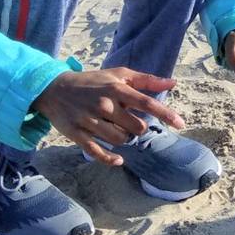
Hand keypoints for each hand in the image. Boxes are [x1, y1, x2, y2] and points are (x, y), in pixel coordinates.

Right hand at [33, 68, 185, 163]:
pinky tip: (119, 159)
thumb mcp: (118, 75)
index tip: (180, 123)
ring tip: (116, 128)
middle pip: (136, 127)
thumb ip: (145, 80)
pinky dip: (110, 158)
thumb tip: (172, 83)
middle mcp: (104, 105)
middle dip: (138, 127)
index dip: (165, 114)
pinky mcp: (77, 135)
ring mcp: (89, 121)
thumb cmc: (92, 82)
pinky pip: (98, 152)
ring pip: (120, 140)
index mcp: (116, 90)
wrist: (53, 89)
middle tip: (129, 121)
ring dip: (124, 138)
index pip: (146, 103)